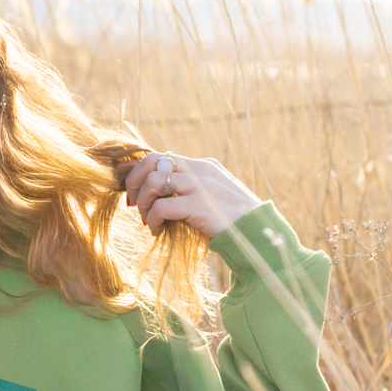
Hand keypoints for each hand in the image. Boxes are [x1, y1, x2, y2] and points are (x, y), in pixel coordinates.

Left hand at [120, 151, 261, 240]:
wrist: (257, 234)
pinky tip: (157, 230)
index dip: (140, 174)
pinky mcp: (200, 205)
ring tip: (148, 221)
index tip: (134, 194)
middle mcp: (201, 170)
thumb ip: (190, 189)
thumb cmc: (232, 221)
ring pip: (154, 182)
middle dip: (134, 183)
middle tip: (134, 205)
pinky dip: (153, 220)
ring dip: (143, 204)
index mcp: (203, 166)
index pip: (160, 156)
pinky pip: (161, 206)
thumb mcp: (212, 196)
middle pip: (152, 161)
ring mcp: (201, 186)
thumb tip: (158, 195)